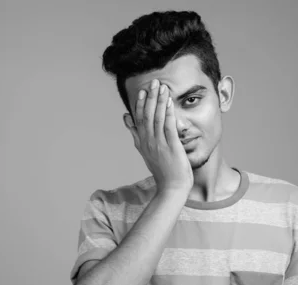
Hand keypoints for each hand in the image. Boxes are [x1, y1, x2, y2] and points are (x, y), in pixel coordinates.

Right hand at [129, 79, 193, 193]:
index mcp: (142, 142)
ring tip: (162, 86)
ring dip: (159, 101)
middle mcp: (149, 142)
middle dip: (150, 97)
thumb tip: (126, 118)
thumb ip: (136, 134)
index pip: (139, 119)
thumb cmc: (162, 171)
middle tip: (153, 82)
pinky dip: (168, 113)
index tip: (143, 90)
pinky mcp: (171, 147)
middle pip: (147, 115)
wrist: (171, 188)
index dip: (141, 104)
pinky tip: (170, 102)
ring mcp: (159, 144)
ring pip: (157, 118)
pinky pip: (169, 127)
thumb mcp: (145, 151)